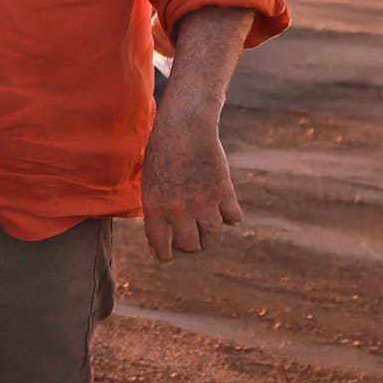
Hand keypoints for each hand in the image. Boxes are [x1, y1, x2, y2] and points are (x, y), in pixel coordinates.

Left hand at [141, 99, 241, 261]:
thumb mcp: (149, 181)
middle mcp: (179, 211)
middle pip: (191, 246)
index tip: (167, 256)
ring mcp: (204, 203)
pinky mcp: (224, 193)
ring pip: (213, 236)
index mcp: (155, 208)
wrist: (184, 127)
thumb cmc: (161, 151)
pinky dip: (229, 216)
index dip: (164, 255)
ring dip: (210, 234)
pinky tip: (223, 210)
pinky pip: (233, 219)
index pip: (161, 248)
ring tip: (205, 228)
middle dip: (189, 246)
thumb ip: (156, 209)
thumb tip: (160, 240)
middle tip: (189, 239)